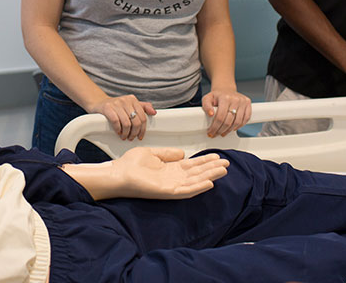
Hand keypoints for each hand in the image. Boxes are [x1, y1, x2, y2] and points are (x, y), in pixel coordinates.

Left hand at [61, 146, 228, 200]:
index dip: (205, 161)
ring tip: (223, 170)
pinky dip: (198, 187)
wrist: (118, 173)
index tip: (217, 156)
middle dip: (212, 168)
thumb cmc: (130, 165)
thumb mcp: (152, 154)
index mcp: (170, 168)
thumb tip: (183, 153)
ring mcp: (171, 186)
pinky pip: (186, 190)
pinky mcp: (167, 192)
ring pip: (195, 181)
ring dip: (209, 176)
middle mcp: (173, 178)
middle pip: (197, 173)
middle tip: (226, 163)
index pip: (192, 165)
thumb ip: (168, 153)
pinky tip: (209, 183)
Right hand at [89, 94, 156, 140]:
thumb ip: (143, 107)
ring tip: (124, 136)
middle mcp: (125, 100)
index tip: (140, 136)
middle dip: (134, 133)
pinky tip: (118, 132)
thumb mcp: (130, 105)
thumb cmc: (116, 107)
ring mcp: (116, 103)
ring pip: (126, 123)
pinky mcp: (107, 108)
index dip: (143, 129)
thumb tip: (154, 112)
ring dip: (126, 133)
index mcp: (133, 99)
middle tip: (131, 138)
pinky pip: (116, 121)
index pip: (143, 117)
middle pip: (136, 121)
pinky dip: (118, 129)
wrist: (98, 103)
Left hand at [202, 86, 251, 136]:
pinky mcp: (248, 104)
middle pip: (229, 121)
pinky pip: (246, 119)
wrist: (226, 89)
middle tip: (215, 134)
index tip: (211, 132)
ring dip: (229, 130)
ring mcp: (243, 102)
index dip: (215, 127)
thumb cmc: (216, 96)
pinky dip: (239, 126)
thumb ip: (206, 106)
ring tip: (223, 133)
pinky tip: (232, 128)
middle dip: (221, 130)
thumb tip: (210, 114)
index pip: (220, 117)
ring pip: (238, 122)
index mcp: (225, 98)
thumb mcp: (207, 98)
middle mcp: (235, 99)